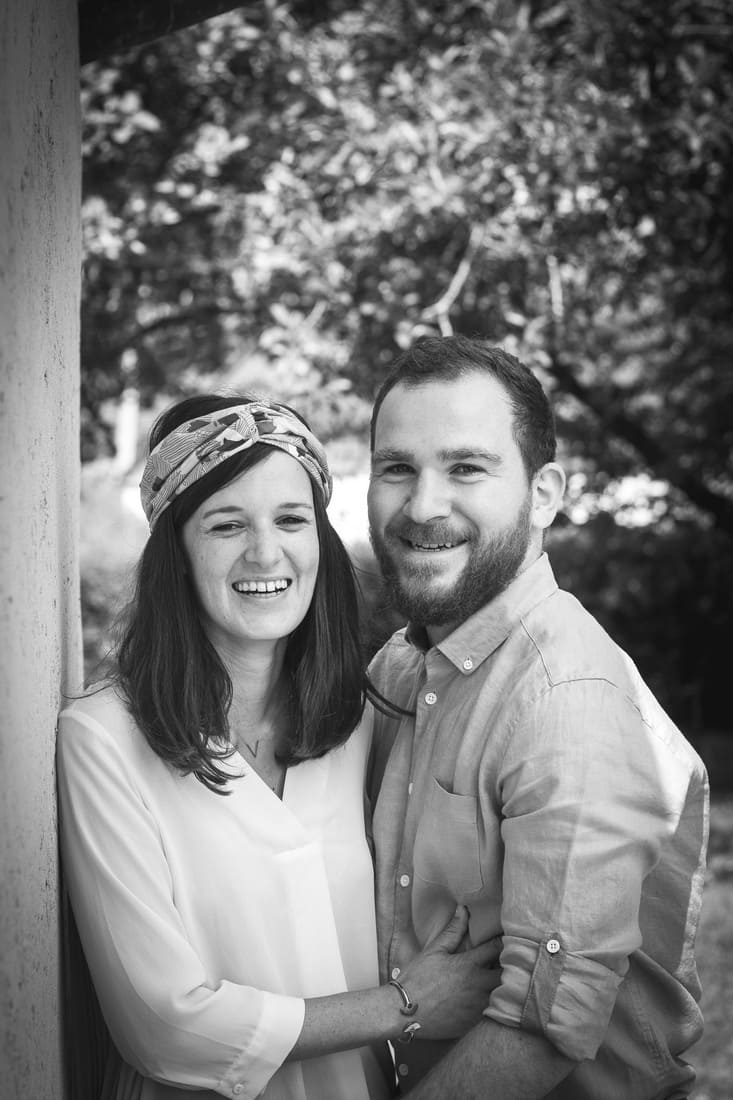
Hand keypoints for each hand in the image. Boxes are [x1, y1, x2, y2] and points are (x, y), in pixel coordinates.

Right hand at [396, 906, 501, 1040]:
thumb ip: (453, 931)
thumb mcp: (434, 951)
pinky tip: (485, 1000)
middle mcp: (478, 986)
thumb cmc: (418, 978)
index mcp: (469, 965)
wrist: (404, 1011)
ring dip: (501, 986)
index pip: (497, 949)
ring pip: (502, 995)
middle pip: (506, 974)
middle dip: (508, 967)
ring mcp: (477, 1006)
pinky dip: (492, 1004)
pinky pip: (491, 1012)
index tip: (505, 938)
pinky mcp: (473, 1022)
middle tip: (505, 961)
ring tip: (498, 980)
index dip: (503, 942)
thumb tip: (463, 910)